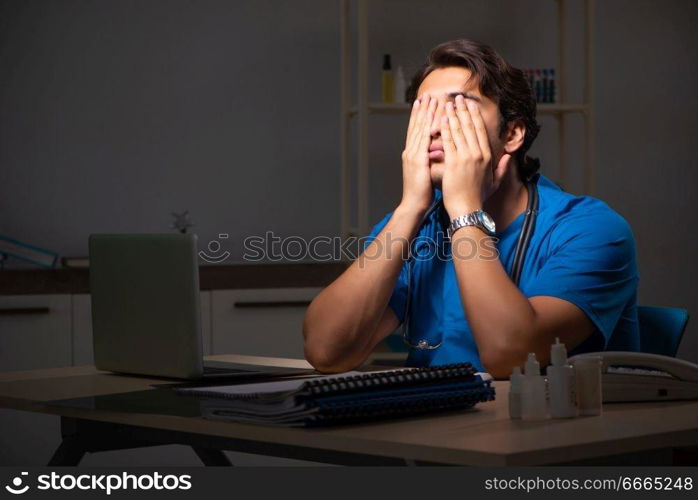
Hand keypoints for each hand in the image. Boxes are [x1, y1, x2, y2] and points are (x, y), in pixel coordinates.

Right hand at [399, 94, 436, 214]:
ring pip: (419, 129)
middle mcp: (410, 152)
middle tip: (427, 95)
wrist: (413, 205)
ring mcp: (412, 155)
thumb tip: (437, 153)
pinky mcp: (417, 160)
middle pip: (416, 126)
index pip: (416, 131)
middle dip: (422, 110)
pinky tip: (432, 117)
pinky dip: (427, 127)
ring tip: (430, 99)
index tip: (424, 104)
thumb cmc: (422, 193)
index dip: (420, 117)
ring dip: (425, 113)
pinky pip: (423, 139)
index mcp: (412, 155)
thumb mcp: (425, 173)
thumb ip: (429, 161)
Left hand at [440, 95, 508, 218]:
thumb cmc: (478, 198)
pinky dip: (445, 129)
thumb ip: (501, 167)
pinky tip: (441, 119)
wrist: (467, 209)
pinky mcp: (454, 163)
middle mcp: (478, 154)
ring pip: (459, 131)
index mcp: (487, 157)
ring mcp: (466, 158)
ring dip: (453, 115)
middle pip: (470, 126)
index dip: (475, 116)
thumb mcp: (494, 182)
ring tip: (447, 104)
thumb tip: (508, 156)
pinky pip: (449, 142)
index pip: (480, 131)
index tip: (470, 105)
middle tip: (457, 98)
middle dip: (463, 110)